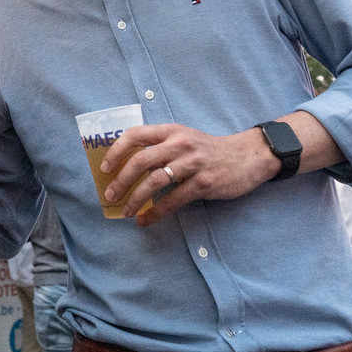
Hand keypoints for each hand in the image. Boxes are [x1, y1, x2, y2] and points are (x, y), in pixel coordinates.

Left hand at [100, 124, 276, 225]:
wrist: (247, 156)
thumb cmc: (209, 149)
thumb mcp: (184, 138)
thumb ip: (160, 146)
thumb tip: (128, 165)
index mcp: (171, 131)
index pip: (135, 134)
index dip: (116, 151)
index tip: (105, 167)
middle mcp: (180, 144)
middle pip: (141, 160)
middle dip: (121, 180)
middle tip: (110, 195)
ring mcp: (192, 163)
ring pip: (154, 181)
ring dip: (135, 199)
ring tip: (126, 210)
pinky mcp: (203, 183)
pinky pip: (173, 200)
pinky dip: (156, 212)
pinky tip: (146, 220)